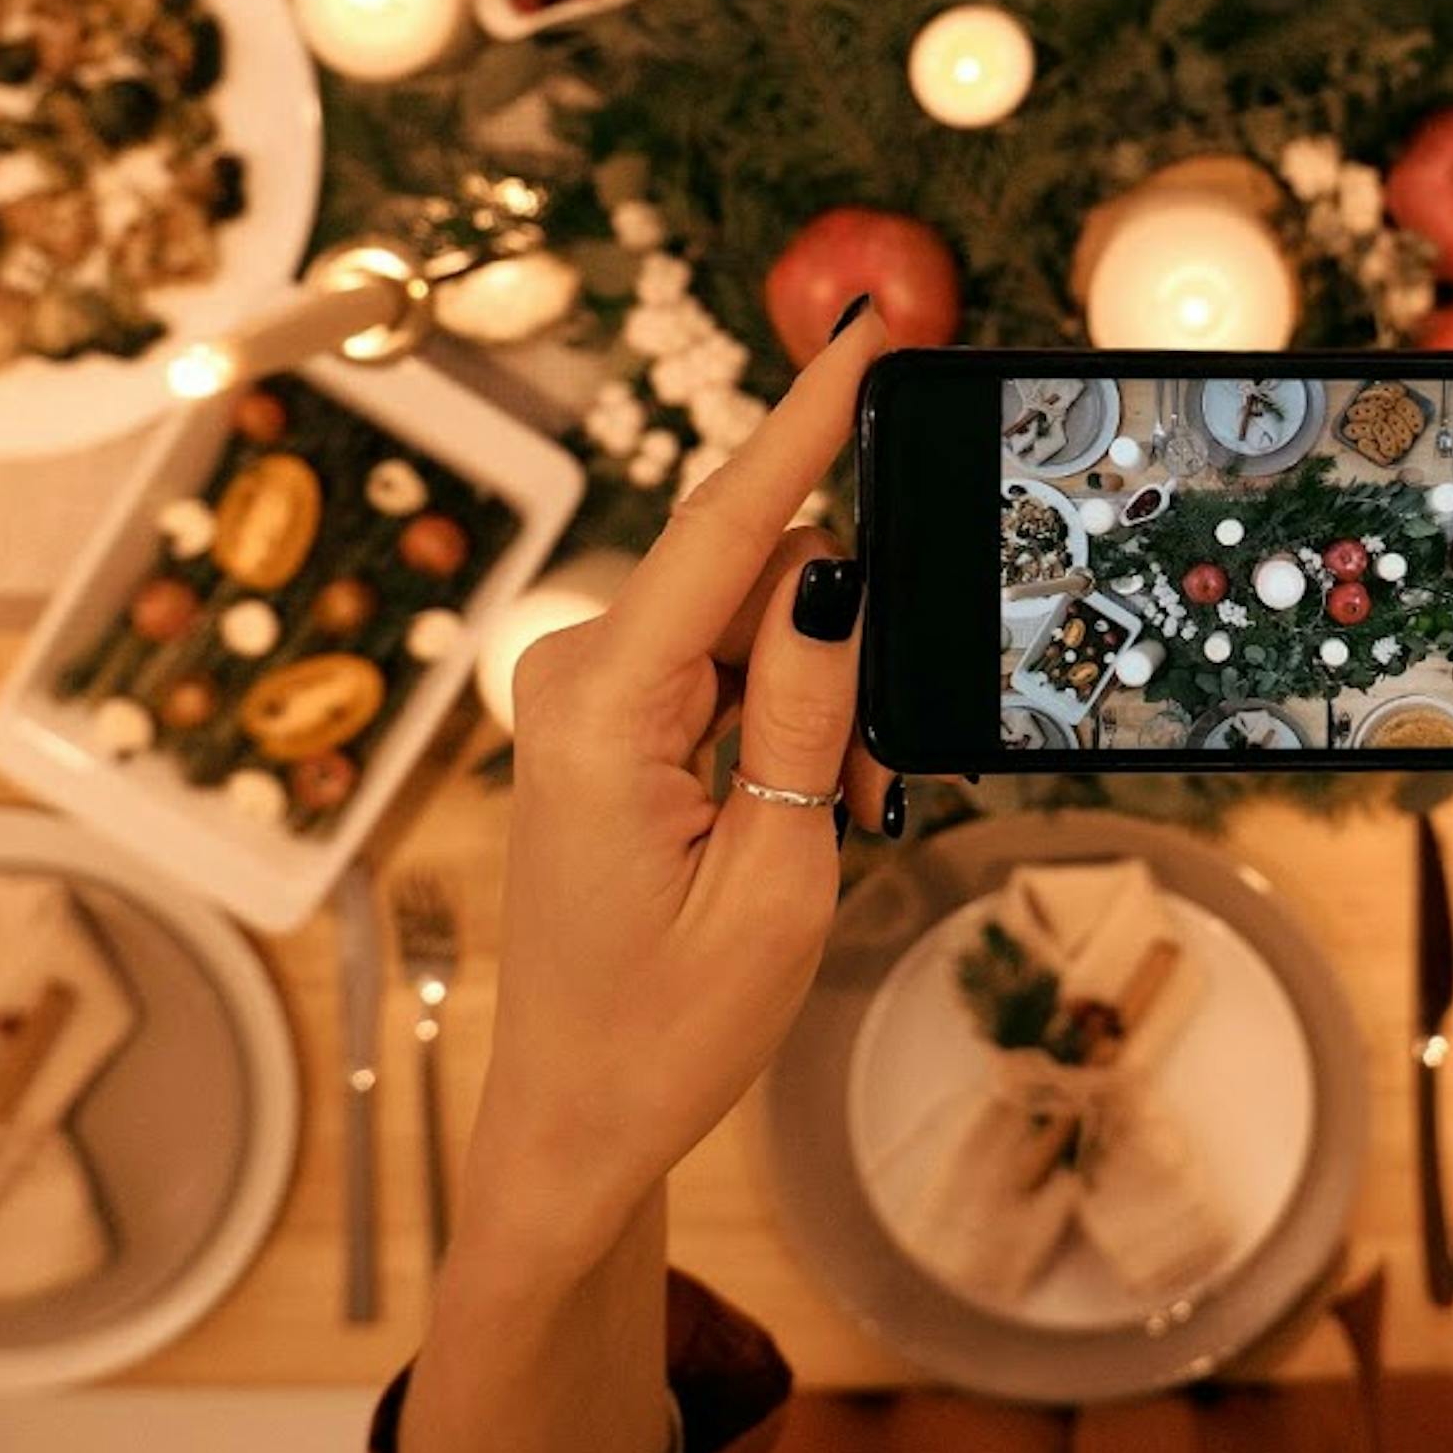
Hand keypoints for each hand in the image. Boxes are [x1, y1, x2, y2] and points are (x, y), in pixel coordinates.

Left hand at [461, 307, 894, 1259]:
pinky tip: (799, 805)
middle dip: (842, 652)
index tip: (860, 333)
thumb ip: (812, 710)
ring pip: (754, 622)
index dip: (801, 424)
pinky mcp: (601, 715)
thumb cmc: (669, 1025)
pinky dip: (783, 718)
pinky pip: (724, 663)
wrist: (576, 1119)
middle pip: (757, 577)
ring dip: (819, 702)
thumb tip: (834, 573)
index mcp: (603, 711)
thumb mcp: (780, 876)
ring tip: (833, 822)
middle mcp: (577, 676)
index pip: (723, 530)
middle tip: (876, 788)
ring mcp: (583, 692)